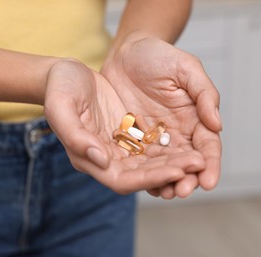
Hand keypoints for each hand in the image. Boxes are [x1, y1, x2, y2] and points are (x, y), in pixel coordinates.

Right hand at [43, 58, 205, 194]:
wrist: (67, 73)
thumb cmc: (60, 87)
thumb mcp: (61, 108)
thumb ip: (76, 137)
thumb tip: (102, 160)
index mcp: (90, 157)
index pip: (123, 180)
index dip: (150, 179)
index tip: (176, 171)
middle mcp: (108, 158)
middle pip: (144, 175)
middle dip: (171, 172)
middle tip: (198, 165)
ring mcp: (120, 146)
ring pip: (153, 162)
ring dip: (176, 163)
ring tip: (200, 158)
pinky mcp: (130, 132)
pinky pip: (154, 144)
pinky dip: (171, 147)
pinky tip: (190, 144)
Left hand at [101, 33, 221, 197]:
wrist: (126, 53)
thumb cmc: (159, 57)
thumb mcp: (186, 68)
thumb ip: (204, 94)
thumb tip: (217, 125)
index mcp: (194, 117)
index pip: (207, 146)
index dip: (209, 164)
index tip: (208, 181)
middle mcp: (177, 133)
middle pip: (186, 162)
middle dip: (187, 178)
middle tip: (183, 191)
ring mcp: (154, 138)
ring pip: (164, 166)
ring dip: (166, 181)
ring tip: (166, 193)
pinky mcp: (133, 140)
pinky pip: (139, 160)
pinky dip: (143, 174)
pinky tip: (143, 184)